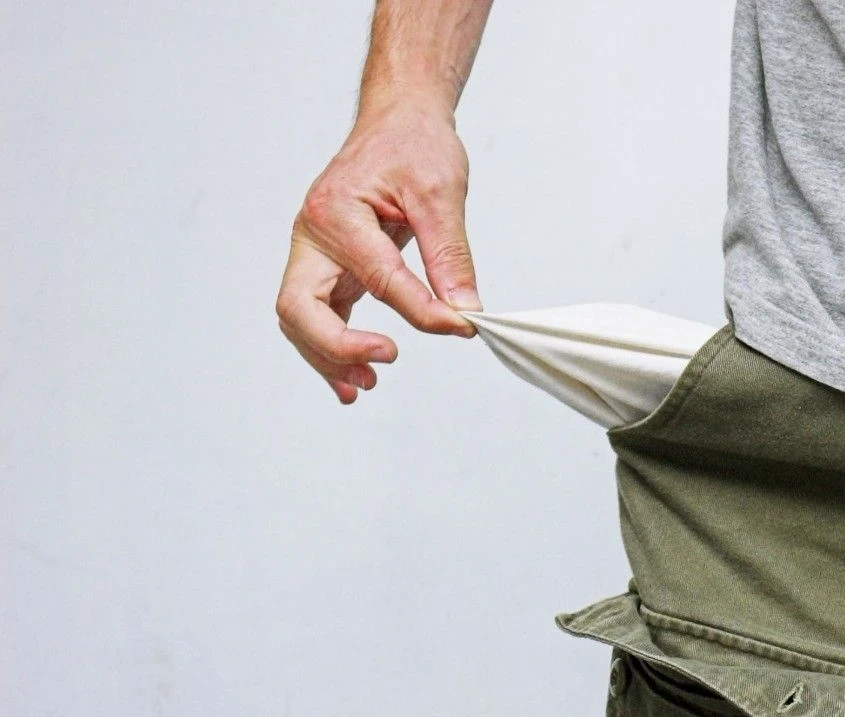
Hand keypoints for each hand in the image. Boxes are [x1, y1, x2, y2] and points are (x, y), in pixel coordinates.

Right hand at [275, 102, 480, 403]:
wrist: (399, 122)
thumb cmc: (414, 145)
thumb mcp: (441, 192)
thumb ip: (450, 254)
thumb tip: (464, 310)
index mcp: (337, 212)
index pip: (378, 277)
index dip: (421, 311)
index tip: (461, 325)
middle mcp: (313, 235)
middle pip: (299, 307)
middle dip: (335, 344)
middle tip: (384, 359)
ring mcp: (315, 253)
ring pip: (300, 319)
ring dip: (328, 356)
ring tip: (367, 383)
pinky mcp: (328, 268)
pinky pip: (318, 316)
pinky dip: (331, 348)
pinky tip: (356, 375)